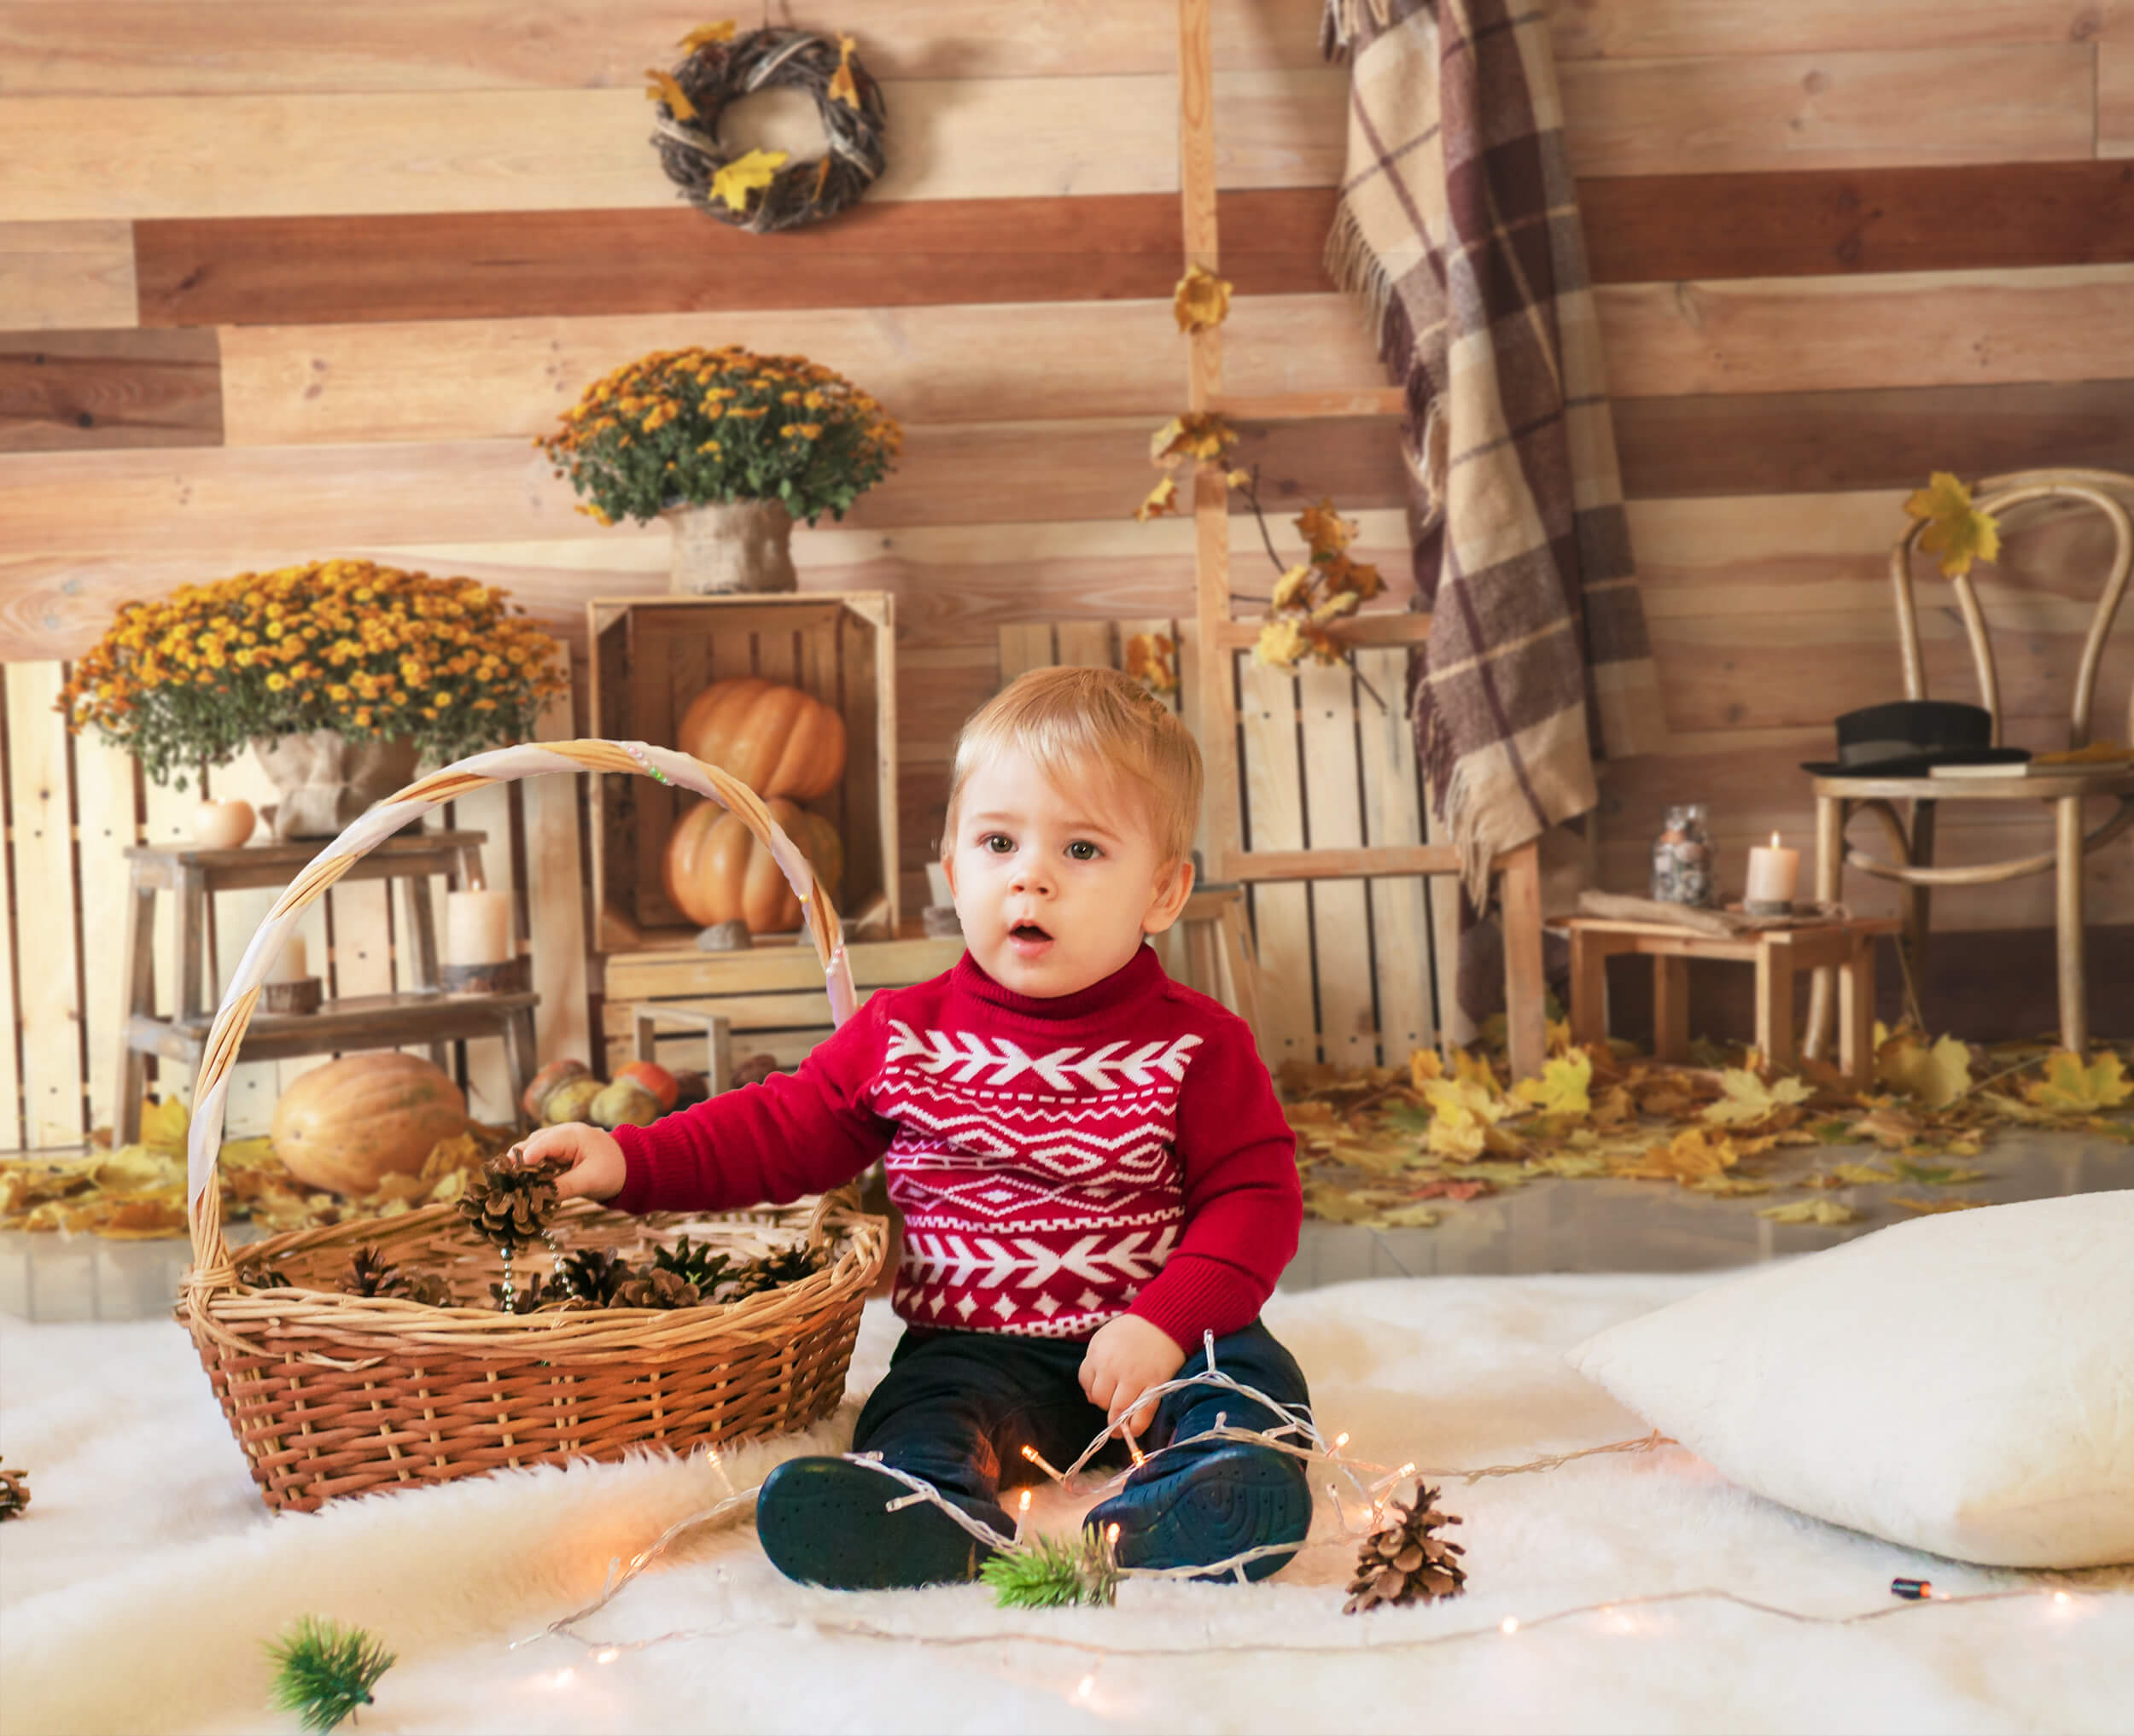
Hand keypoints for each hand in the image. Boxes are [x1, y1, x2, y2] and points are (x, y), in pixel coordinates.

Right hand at [509, 1123, 626, 1201]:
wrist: (629, 1168)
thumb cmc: (614, 1170)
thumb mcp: (590, 1180)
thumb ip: (564, 1187)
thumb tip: (537, 1197)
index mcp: (572, 1135)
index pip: (543, 1142)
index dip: (526, 1156)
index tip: (513, 1171)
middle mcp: (561, 1135)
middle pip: (531, 1144)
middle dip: (517, 1161)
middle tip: (503, 1180)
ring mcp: (558, 1144)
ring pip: (531, 1152)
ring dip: (521, 1167)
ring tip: (509, 1184)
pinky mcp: (557, 1155)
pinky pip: (538, 1161)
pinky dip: (530, 1172)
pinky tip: (522, 1186)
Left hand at [1079, 1314, 1185, 1438]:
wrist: (1164, 1319)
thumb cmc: (1132, 1330)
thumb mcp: (1104, 1339)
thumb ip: (1093, 1365)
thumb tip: (1091, 1397)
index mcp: (1098, 1354)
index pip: (1086, 1383)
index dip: (1093, 1390)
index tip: (1103, 1391)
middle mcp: (1112, 1367)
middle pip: (1100, 1399)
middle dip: (1105, 1405)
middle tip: (1114, 1404)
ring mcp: (1134, 1378)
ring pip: (1118, 1411)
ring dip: (1117, 1422)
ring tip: (1119, 1427)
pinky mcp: (1155, 1385)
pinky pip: (1142, 1414)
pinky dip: (1136, 1427)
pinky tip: (1133, 1430)